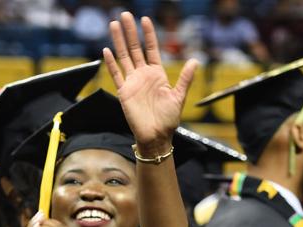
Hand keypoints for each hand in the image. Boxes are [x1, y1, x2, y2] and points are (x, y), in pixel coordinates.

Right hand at [104, 12, 197, 149]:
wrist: (156, 136)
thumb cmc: (169, 119)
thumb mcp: (179, 96)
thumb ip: (185, 78)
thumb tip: (195, 60)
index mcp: (157, 74)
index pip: (151, 49)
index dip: (148, 35)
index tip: (145, 19)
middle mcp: (143, 75)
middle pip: (135, 48)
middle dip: (130, 31)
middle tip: (125, 15)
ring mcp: (132, 82)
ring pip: (124, 57)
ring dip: (119, 41)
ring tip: (114, 25)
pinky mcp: (124, 92)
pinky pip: (116, 75)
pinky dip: (111, 63)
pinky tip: (107, 51)